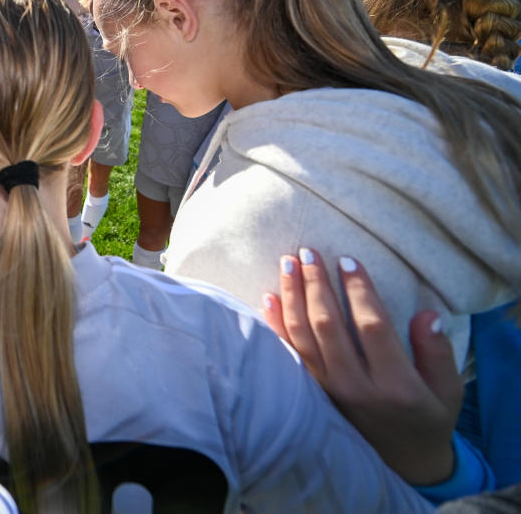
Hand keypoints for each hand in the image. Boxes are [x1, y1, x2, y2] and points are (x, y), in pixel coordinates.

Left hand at [262, 249, 462, 485]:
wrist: (402, 463)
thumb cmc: (428, 418)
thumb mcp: (448, 391)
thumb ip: (437, 353)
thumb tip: (427, 313)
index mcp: (395, 385)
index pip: (372, 327)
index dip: (359, 291)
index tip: (348, 260)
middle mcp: (355, 388)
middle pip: (328, 326)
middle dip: (316, 284)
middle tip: (308, 251)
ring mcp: (327, 392)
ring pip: (301, 337)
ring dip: (292, 296)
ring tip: (287, 262)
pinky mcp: (310, 395)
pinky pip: (287, 354)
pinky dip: (275, 325)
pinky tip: (268, 297)